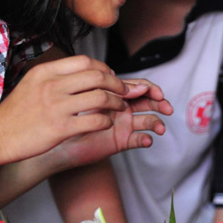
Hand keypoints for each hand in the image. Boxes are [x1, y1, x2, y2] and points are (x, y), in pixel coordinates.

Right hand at [0, 55, 139, 164]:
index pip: (85, 61)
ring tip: (120, 107)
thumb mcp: (32, 83)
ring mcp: (56, 107)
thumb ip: (56, 76)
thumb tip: (86, 72)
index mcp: (45, 72)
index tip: (110, 76)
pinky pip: (96, 121)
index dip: (104, 68)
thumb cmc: (17, 113)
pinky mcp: (60, 128)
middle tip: (123, 91)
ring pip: (101, 98)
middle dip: (117, 83)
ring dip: (117, 102)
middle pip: (98, 77)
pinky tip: (107, 123)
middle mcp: (52, 86)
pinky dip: (107, 121)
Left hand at [52, 77, 173, 168]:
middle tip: (167, 108)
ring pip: (148, 120)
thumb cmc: (66, 113)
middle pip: (148, 102)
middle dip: (160, 103)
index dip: (150, 88)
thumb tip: (126, 81)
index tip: (156, 92)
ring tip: (159, 128)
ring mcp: (124, 124)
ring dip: (157, 123)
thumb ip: (107, 90)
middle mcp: (123, 107)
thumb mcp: (86, 96)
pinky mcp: (122, 140)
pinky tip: (147, 140)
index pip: (139, 86)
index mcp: (115, 94)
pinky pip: (138, 139)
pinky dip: (145, 139)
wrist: (54, 137)